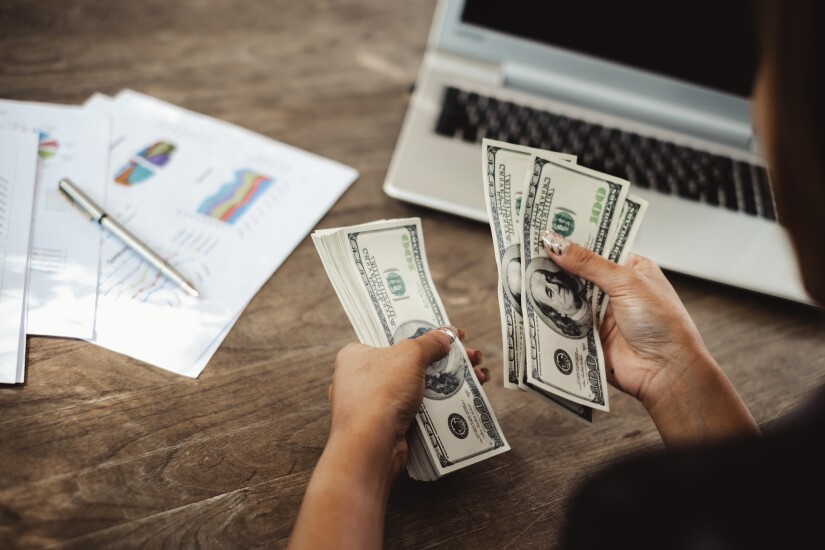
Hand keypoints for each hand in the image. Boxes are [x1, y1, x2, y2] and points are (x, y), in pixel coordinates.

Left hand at [329, 327, 486, 477]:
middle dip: (444, 360)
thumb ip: (430, 342)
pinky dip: (442, 403)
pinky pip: (420, 409)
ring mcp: (375, 405)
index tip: (447, 335)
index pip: (392, 338)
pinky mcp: (389, 427)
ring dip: (448, 381)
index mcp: (356, 355)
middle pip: (411, 363)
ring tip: (478, 376)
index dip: (422, 334)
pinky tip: (467, 397)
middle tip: (472, 356)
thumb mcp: (410, 354)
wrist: (372, 445)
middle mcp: (361, 379)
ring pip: (419, 387)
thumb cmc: (381, 392)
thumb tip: (447, 334)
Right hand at [542, 231, 759, 445]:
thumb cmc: (663, 324)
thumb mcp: (626, 282)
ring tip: (523, 272)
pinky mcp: (587, 334)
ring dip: (551, 289)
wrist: (665, 371)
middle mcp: (613, 288)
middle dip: (555, 263)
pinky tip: (533, 303)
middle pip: (577, 270)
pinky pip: (563, 320)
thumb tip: (555, 243)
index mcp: (629, 267)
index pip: (595, 245)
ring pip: (567, 295)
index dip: (572, 237)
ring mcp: (599, 312)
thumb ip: (588, 263)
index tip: (545, 226)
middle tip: (526, 248)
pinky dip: (551, 314)